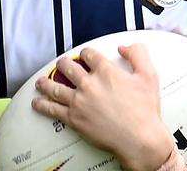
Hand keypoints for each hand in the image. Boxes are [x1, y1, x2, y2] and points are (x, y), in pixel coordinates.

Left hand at [31, 44, 177, 170]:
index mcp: (105, 72)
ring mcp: (79, 101)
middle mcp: (89, 84)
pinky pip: (52, 109)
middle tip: (61, 64)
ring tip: (41, 81)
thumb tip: (125, 48)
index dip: (85, 53)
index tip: (84, 55)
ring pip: (55, 87)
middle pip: (68, 67)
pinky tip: (37, 102)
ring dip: (46, 82)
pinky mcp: (74, 118)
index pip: (89, 55)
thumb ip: (138, 55)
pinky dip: (42, 105)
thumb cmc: (145, 112)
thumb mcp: (149, 76)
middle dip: (63, 64)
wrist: (140, 139)